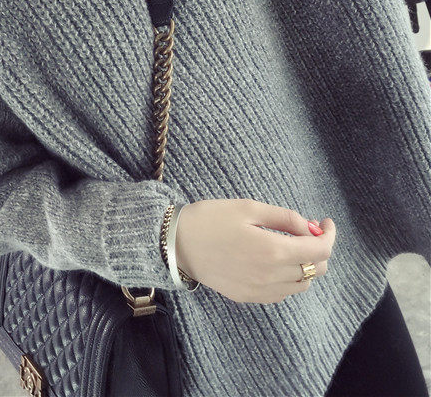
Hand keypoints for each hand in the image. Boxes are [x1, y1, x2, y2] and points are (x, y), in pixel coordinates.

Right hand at [175, 198, 335, 302]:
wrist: (175, 243)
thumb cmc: (209, 219)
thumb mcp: (248, 208)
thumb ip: (284, 217)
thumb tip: (310, 227)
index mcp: (272, 250)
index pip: (320, 250)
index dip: (329, 235)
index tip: (324, 222)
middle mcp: (270, 276)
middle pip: (316, 269)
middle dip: (319, 249)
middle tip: (306, 230)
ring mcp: (259, 291)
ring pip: (301, 284)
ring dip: (305, 265)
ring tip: (290, 245)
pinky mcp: (247, 297)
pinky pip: (282, 293)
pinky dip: (289, 278)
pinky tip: (275, 262)